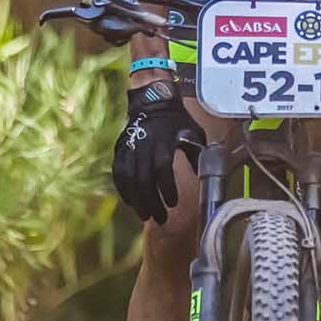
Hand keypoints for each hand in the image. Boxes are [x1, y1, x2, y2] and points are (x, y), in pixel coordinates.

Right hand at [112, 79, 205, 224]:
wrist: (152, 101)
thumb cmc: (177, 120)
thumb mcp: (193, 132)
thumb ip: (196, 154)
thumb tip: (202, 176)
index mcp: (163, 141)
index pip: (162, 168)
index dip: (167, 188)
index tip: (173, 203)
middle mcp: (144, 145)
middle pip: (145, 178)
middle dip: (152, 202)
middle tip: (160, 219)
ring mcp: (130, 148)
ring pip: (129, 179)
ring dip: (137, 200)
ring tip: (145, 216)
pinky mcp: (120, 150)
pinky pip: (118, 173)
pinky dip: (123, 190)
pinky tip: (130, 202)